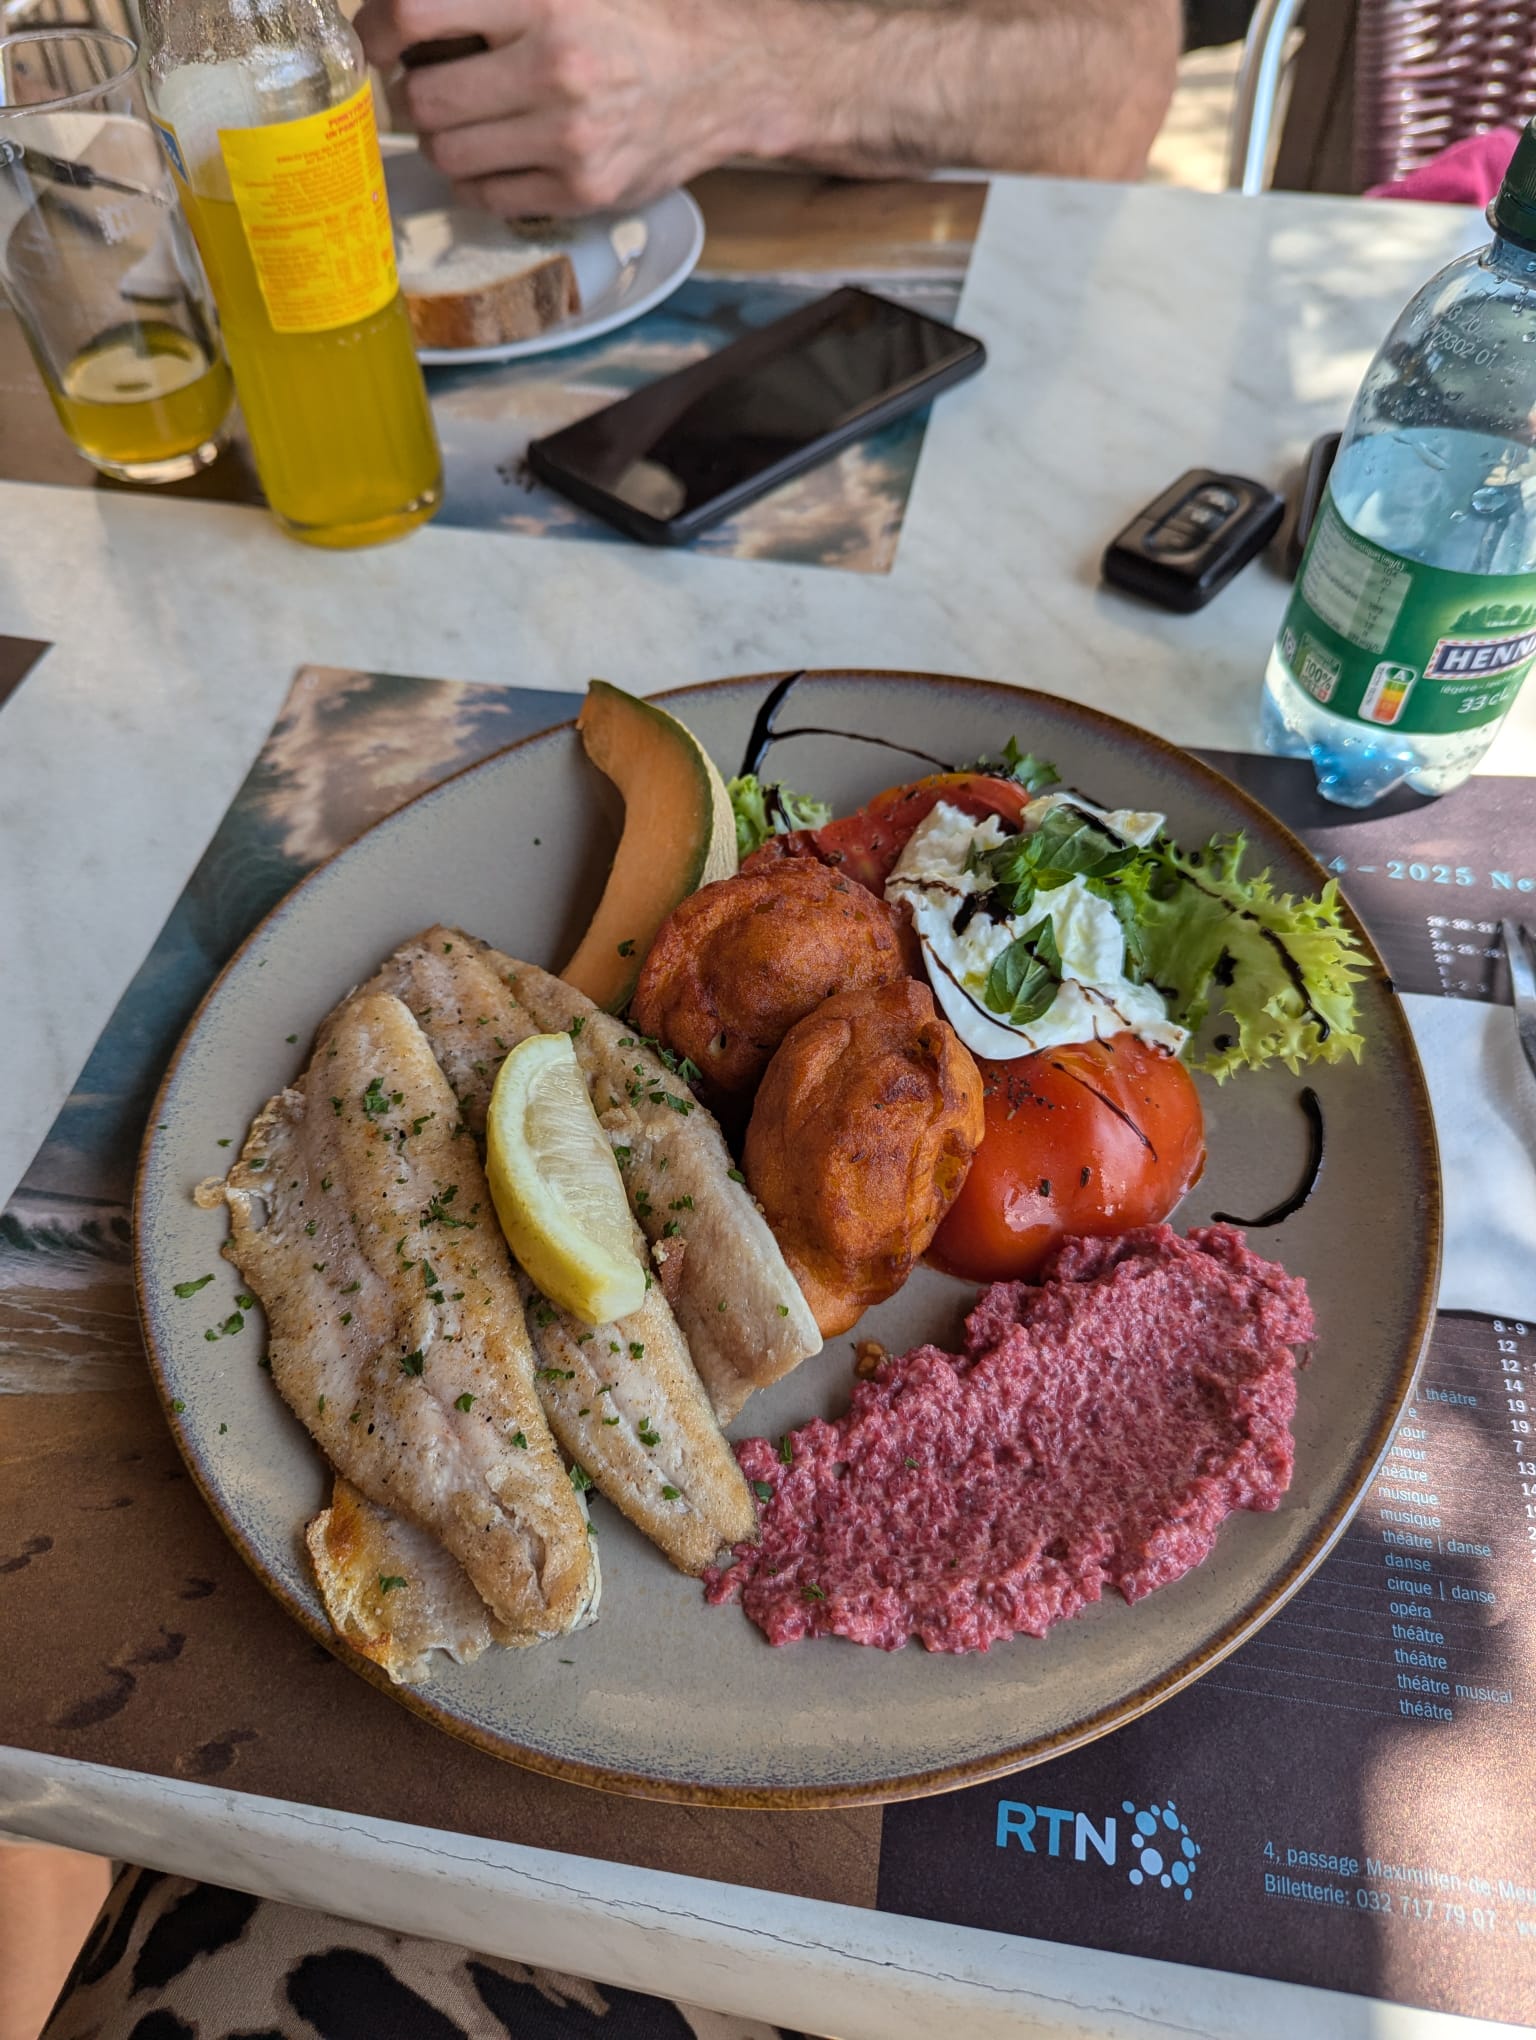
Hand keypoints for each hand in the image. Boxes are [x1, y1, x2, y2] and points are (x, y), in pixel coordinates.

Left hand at [357, 0, 792, 214]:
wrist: (722, 78)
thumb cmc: (632, 20)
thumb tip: (402, 12)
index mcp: (546, 0)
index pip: (418, 12)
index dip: (375, 28)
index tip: (371, 39)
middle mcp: (556, 71)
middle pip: (425, 99)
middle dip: (410, 95)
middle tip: (423, 85)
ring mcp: (570, 141)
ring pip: (449, 153)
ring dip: (441, 139)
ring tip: (464, 120)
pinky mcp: (582, 191)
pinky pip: (487, 196)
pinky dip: (476, 177)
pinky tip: (496, 154)